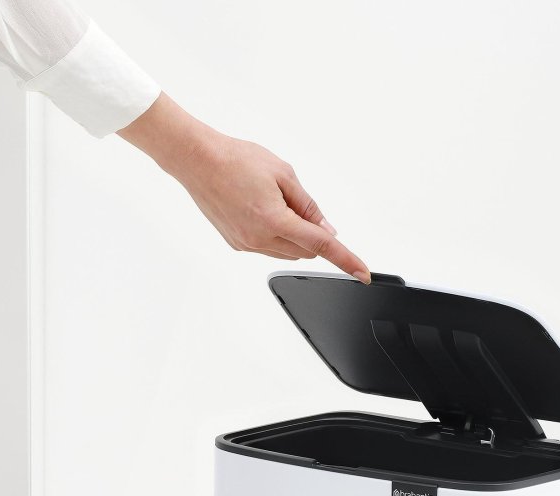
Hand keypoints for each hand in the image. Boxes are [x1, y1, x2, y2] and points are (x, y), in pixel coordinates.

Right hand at [118, 94, 370, 281]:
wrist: (197, 160)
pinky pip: (268, 247)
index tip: (362, 272)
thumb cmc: (236, 159)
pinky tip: (258, 209)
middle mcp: (260, 238)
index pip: (321, 246)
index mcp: (275, 220)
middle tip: (293, 201)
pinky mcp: (238, 244)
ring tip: (270, 200)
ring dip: (293, 235)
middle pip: (305, 250)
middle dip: (310, 233)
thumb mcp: (283, 174)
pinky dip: (275, 234)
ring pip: (288, 252)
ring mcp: (248, 244)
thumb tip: (326, 229)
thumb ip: (309, 205)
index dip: (345, 260)